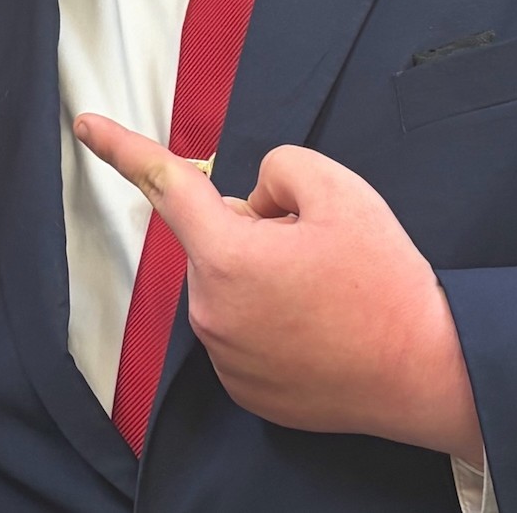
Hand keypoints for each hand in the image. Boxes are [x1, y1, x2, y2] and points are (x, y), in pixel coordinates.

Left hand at [74, 114, 482, 462]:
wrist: (429, 373)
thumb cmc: (386, 285)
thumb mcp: (340, 190)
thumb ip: (280, 168)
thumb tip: (257, 199)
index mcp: (227, 256)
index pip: (165, 186)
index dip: (123, 149)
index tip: (86, 126)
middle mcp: (212, 311)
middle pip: (219, 239)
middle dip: (259, 230)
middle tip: (322, 251)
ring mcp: (226, 357)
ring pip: (233, 285)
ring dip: (268, 277)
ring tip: (330, 295)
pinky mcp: (246, 390)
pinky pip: (246, 331)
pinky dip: (276, 321)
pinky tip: (322, 328)